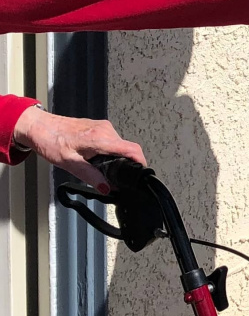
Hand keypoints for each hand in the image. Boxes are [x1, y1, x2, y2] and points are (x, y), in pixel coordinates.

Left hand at [13, 106, 146, 191]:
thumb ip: (91, 177)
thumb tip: (107, 188)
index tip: (142, 173)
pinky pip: (112, 140)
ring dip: (115, 157)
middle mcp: (105, 129)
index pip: (132, 149)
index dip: (141, 162)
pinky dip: (109, 150)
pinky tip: (94, 157)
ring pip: (119, 144)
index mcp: (100, 138)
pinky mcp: (98, 126)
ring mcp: (103, 126)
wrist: (38, 126)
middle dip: (124, 163)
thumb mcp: (70, 164)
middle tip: (113, 177)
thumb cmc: (50, 141)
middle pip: (127, 148)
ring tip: (98, 166)